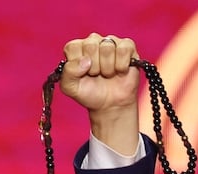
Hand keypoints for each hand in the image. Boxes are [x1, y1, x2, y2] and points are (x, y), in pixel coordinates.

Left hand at [59, 33, 140, 153]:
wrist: (110, 107)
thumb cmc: (89, 96)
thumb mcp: (71, 89)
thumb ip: (68, 74)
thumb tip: (85, 62)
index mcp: (76, 50)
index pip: (73, 47)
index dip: (78, 65)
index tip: (83, 77)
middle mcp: (93, 43)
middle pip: (91, 45)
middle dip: (93, 68)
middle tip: (96, 78)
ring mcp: (111, 43)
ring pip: (107, 46)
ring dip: (107, 68)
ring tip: (108, 76)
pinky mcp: (128, 48)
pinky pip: (124, 47)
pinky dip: (121, 64)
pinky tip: (119, 72)